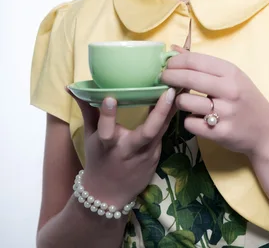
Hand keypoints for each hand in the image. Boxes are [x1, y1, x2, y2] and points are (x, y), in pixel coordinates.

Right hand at [66, 87, 176, 207]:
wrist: (108, 197)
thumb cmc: (98, 159)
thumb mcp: (90, 136)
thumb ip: (87, 109)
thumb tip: (71, 87)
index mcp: (107, 145)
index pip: (105, 130)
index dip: (107, 115)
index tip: (110, 97)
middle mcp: (128, 150)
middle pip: (147, 132)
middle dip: (159, 112)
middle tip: (169, 91)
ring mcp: (146, 155)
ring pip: (162, 130)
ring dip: (172, 110)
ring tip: (181, 88)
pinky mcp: (156, 157)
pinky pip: (164, 133)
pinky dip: (171, 117)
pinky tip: (180, 101)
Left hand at [161, 51, 268, 158]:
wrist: (266, 132)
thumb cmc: (246, 99)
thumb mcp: (231, 77)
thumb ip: (203, 64)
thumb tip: (173, 49)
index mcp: (231, 72)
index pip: (194, 61)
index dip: (175, 62)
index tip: (166, 65)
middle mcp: (229, 90)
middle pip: (187, 78)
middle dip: (168, 76)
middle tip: (162, 78)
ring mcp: (225, 112)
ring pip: (184, 102)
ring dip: (178, 101)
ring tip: (183, 101)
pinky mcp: (219, 133)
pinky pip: (190, 123)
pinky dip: (188, 120)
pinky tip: (195, 118)